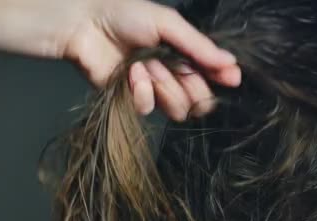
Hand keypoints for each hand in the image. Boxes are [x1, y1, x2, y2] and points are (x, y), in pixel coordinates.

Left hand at [0, 0, 241, 120]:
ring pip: (177, 109)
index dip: (223, 79)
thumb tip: (231, 64)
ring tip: (146, 67)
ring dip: (164, 86)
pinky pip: (148, 108)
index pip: (213, 75)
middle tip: (177, 69)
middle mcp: (173, 74)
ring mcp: (153, 90)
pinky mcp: (131, 100)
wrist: (85, 25)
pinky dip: (140, 90)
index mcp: (185, 54)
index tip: (230, 78)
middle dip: (191, 86)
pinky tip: (130, 73)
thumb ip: (199, 46)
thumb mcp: (168, 24)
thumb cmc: (125, 16)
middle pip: (200, 100)